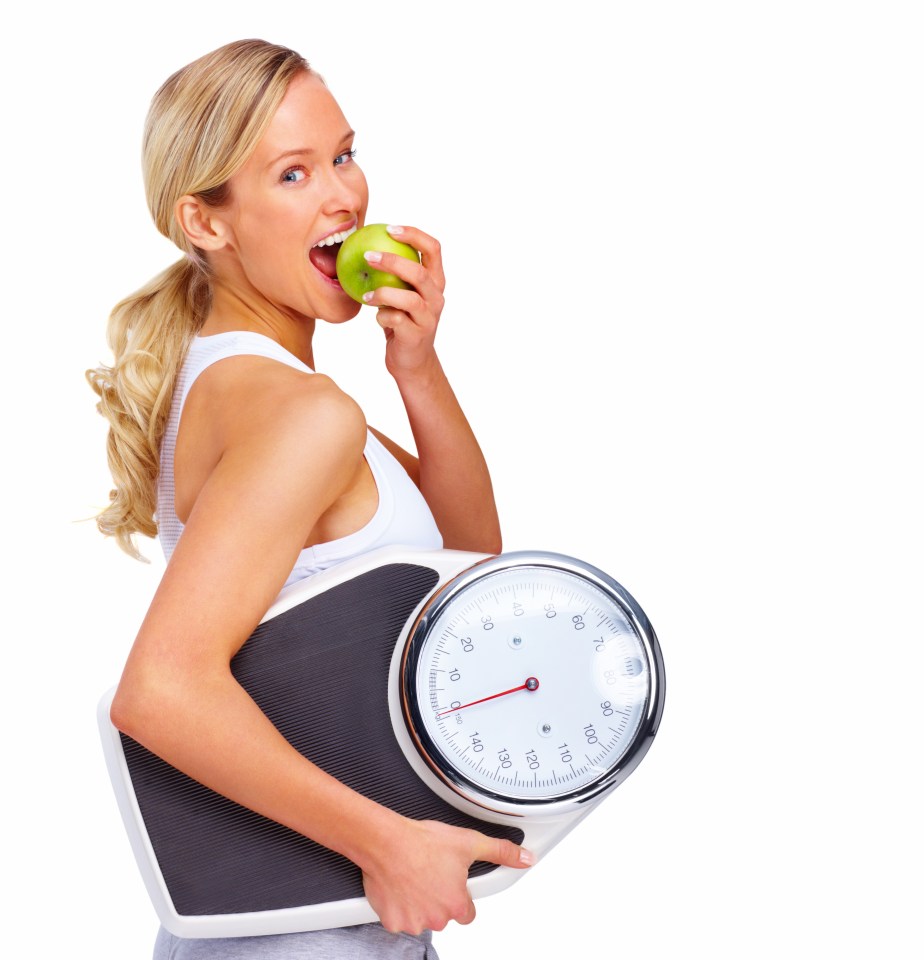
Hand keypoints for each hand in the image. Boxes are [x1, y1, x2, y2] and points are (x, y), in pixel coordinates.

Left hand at [360, 225, 445, 381]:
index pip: (433, 249)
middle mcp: (436, 297)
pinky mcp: (417, 334)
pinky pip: (395, 319)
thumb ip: (393, 275)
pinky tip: (375, 315)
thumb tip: (364, 245)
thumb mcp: (400, 294)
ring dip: (383, 293)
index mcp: (435, 281)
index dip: (414, 235)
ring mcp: (429, 317)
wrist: (411, 360)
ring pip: (409, 298)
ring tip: (366, 293)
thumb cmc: (401, 321)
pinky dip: (381, 316)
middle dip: (392, 261)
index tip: (390, 229)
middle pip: (419, 272)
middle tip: (368, 256)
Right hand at [362, 818, 533, 935]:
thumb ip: (500, 852)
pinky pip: (398, 918)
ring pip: (420, 916)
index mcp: (457, 904)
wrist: (387, 842)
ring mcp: (413, 921)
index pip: (467, 912)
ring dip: (418, 901)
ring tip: (413, 875)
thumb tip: (524, 857)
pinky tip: (399, 884)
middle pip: (443, 914)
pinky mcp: (391, 921)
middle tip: (429, 872)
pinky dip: (398, 905)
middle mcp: (437, 918)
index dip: (460, 895)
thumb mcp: (469, 842)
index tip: (451, 882)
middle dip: (437, 897)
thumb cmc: (423, 842)